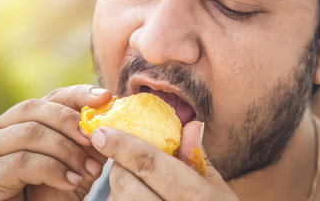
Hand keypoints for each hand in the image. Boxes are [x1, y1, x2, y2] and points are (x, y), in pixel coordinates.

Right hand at [0, 85, 110, 200]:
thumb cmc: (50, 193)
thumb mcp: (76, 161)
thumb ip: (88, 138)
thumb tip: (110, 112)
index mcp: (16, 119)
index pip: (51, 97)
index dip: (78, 94)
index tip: (106, 97)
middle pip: (37, 108)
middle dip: (72, 123)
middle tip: (94, 140)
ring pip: (31, 133)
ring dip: (66, 151)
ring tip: (88, 170)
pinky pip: (22, 162)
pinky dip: (53, 170)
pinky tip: (70, 182)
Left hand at [90, 121, 238, 200]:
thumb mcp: (218, 190)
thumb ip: (198, 159)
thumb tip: (190, 126)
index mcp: (195, 197)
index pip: (150, 164)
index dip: (123, 145)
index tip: (101, 132)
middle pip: (124, 184)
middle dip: (120, 166)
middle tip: (128, 161)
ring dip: (120, 190)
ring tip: (139, 188)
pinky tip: (140, 200)